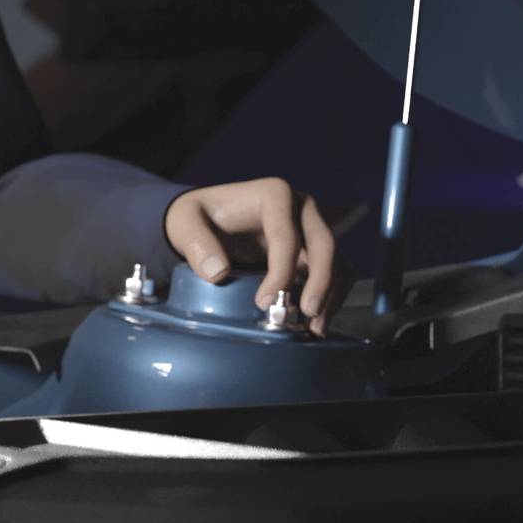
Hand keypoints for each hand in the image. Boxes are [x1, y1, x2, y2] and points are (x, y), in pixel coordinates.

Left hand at [162, 178, 339, 332]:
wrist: (209, 219)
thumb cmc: (198, 218)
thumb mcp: (185, 222)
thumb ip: (196, 244)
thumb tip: (218, 274)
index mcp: (274, 194)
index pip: (286, 235)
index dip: (281, 271)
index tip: (265, 303)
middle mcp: (301, 207)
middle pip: (324, 244)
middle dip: (320, 282)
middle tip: (307, 314)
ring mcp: (312, 227)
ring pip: (336, 260)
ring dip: (330, 295)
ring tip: (314, 329)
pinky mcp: (316, 248)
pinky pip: (338, 271)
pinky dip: (333, 296)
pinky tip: (317, 322)